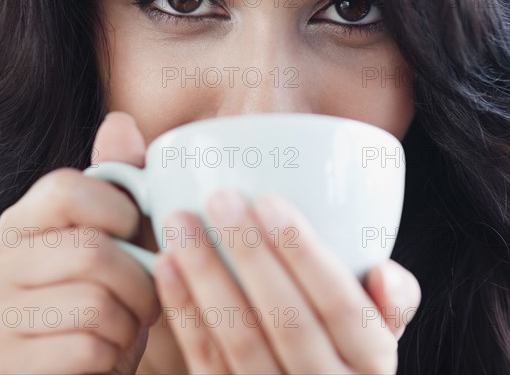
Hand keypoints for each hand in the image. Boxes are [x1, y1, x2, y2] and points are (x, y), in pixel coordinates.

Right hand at [0, 112, 159, 373]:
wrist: (89, 365)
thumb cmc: (112, 289)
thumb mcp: (123, 230)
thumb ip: (121, 175)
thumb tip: (119, 121)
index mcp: (20, 221)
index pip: (66, 188)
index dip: (120, 213)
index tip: (134, 235)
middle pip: (91, 251)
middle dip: (140, 279)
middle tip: (145, 293)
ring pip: (95, 303)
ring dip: (131, 319)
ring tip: (127, 321)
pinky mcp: (5, 366)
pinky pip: (87, 349)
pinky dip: (116, 354)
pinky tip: (108, 352)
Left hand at [153, 190, 420, 373]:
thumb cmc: (345, 348)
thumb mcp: (379, 332)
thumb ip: (390, 301)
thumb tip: (383, 271)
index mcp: (371, 361)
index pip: (342, 304)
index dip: (305, 254)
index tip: (269, 201)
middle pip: (287, 319)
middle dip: (250, 254)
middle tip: (220, 199)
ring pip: (240, 340)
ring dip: (206, 276)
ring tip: (181, 222)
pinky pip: (205, 361)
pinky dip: (184, 311)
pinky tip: (167, 265)